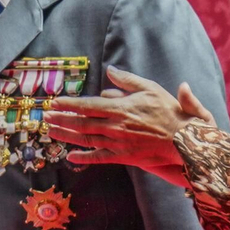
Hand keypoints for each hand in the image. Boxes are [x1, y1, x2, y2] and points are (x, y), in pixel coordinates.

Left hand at [44, 67, 215, 183]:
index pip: (87, 105)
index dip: (69, 104)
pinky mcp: (124, 157)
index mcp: (120, 108)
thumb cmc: (169, 112)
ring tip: (50, 132)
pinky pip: (100, 157)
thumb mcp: (150, 88)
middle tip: (45, 117)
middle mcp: (115, 126)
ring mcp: (118, 143)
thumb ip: (127, 81)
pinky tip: (71, 157)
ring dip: (66, 136)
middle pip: (81, 122)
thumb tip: (109, 71)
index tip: (54, 102)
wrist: (184, 140)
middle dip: (61, 119)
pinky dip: (84, 158)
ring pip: (86, 139)